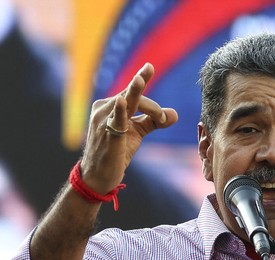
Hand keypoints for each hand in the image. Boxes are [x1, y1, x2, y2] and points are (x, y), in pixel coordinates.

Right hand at [80, 63, 177, 193]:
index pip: (130, 92)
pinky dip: (120, 111)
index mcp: (111, 105)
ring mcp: (103, 120)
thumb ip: (154, 121)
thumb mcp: (137, 132)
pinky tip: (122, 102)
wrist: (99, 177)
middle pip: (130, 96)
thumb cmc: (116, 152)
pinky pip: (115, 120)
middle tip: (158, 99)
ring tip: (152, 101)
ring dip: (146, 106)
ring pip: (126, 104)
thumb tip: (175, 114)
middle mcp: (104, 108)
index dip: (142, 81)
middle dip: (148, 100)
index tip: (150, 66)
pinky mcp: (107, 135)